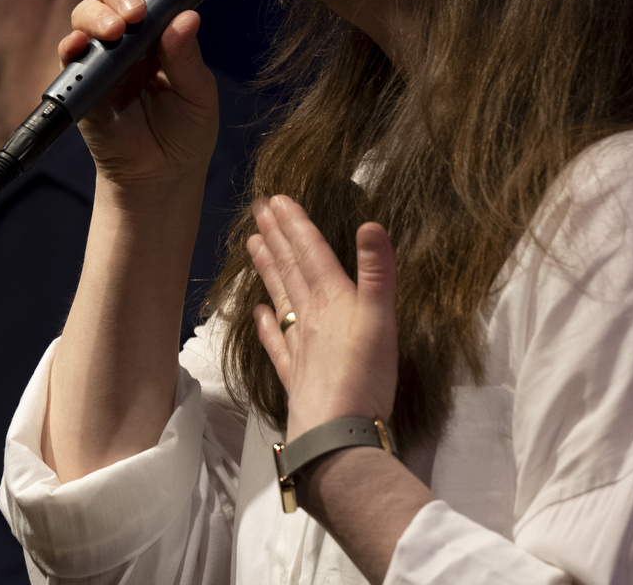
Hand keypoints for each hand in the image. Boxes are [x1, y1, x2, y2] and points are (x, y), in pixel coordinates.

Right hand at [60, 0, 220, 195]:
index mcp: (163, 24)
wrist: (162, 176)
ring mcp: (103, 53)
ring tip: (116, 30)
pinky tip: (83, 46)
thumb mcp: (198, 93)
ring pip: (88, 11)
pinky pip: (69, 53)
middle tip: (136, 10)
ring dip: (98, 13)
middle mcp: (130, 31)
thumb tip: (185, 17)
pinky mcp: (81, 79)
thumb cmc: (187, 130)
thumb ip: (188, 57)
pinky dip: (73, 44)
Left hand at [248, 196, 397, 441]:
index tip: (277, 199)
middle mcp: (309, 316)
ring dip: (267, 269)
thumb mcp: (381, 317)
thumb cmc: (365, 375)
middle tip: (257, 210)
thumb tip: (371, 224)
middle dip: (275, 237)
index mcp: (331, 299)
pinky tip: (257, 312)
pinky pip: (276, 343)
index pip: (310, 253)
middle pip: (290, 269)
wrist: (337, 433)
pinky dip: (266, 325)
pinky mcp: (295, 376)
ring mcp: (298, 346)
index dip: (295, 225)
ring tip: (251, 244)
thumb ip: (377, 271)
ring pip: (280, 298)